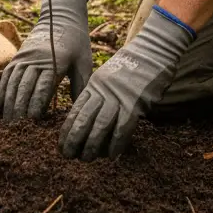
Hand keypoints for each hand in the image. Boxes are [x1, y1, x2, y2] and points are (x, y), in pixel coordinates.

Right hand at [0, 0, 92, 119]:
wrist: (62, 16)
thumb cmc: (77, 41)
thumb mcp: (83, 62)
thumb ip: (81, 85)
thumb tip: (79, 111)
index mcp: (55, 62)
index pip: (42, 87)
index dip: (36, 105)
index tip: (33, 122)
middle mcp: (36, 59)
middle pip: (24, 87)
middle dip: (19, 109)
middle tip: (16, 129)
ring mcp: (25, 56)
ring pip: (13, 82)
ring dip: (9, 103)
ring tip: (7, 122)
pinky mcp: (18, 55)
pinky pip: (7, 74)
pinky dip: (3, 90)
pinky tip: (1, 105)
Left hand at [59, 7, 192, 160]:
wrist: (151, 52)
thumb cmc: (130, 67)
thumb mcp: (107, 77)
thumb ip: (98, 94)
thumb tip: (89, 119)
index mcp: (94, 85)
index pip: (75, 111)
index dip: (67, 130)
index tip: (61, 145)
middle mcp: (103, 92)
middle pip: (84, 119)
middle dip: (74, 140)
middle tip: (68, 156)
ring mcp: (119, 97)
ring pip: (100, 126)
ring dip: (92, 145)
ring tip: (86, 159)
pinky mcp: (135, 104)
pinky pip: (122, 127)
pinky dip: (116, 143)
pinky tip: (112, 156)